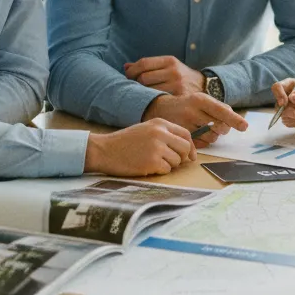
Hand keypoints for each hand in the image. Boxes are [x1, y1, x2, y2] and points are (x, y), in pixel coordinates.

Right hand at [83, 118, 197, 176]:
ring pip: (177, 161)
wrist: (104, 150)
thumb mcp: (146, 130)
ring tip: (152, 161)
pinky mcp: (152, 162)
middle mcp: (160, 133)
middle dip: (182, 158)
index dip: (191, 147)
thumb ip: (165, 135)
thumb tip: (187, 150)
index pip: (186, 134)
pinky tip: (147, 166)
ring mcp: (157, 147)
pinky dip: (159, 171)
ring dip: (168, 165)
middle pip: (186, 148)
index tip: (190, 156)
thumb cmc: (125, 142)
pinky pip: (167, 170)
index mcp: (160, 123)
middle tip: (171, 162)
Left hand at [124, 55, 205, 95]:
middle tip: (135, 88)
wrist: (206, 87)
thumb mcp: (168, 66)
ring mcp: (177, 85)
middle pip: (144, 78)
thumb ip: (148, 66)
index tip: (128, 76)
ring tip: (142, 95)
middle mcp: (173, 71)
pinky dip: (152, 101)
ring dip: (143, 94)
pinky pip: (158, 100)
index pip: (143, 63)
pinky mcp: (179, 98)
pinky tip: (151, 102)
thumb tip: (125, 66)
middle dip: (136, 83)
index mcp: (170, 61)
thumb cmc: (181, 77)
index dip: (132, 71)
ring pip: (149, 90)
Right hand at [142, 93, 247, 144]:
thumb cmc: (184, 106)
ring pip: (211, 138)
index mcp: (199, 99)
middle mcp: (192, 111)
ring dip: (212, 137)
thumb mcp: (199, 101)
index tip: (244, 126)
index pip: (221, 110)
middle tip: (218, 127)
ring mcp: (184, 124)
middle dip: (223, 129)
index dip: (234, 119)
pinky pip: (200, 145)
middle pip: (219, 126)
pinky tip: (195, 136)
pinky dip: (202, 143)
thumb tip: (234, 120)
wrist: (157, 108)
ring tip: (202, 130)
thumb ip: (216, 108)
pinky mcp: (180, 136)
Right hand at [270, 80, 294, 127]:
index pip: (277, 87)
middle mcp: (285, 96)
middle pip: (277, 104)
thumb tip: (291, 97)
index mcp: (290, 85)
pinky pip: (287, 122)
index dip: (278, 94)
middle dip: (288, 112)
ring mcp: (286, 108)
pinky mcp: (289, 117)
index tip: (284, 103)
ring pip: (282, 115)